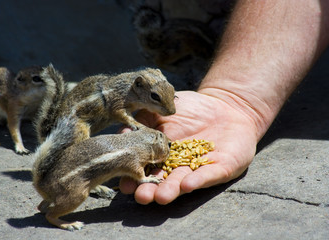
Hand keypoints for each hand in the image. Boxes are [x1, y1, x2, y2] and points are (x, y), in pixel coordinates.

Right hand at [119, 90, 258, 204]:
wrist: (225, 104)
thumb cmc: (190, 108)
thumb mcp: (161, 111)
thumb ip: (142, 122)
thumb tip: (122, 132)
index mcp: (162, 155)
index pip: (146, 168)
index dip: (135, 177)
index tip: (124, 185)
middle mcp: (179, 166)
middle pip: (163, 181)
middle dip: (152, 190)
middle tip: (142, 197)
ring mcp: (199, 168)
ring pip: (183, 182)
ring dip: (172, 190)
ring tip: (161, 197)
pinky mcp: (221, 167)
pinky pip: (209, 174)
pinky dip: (199, 180)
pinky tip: (187, 185)